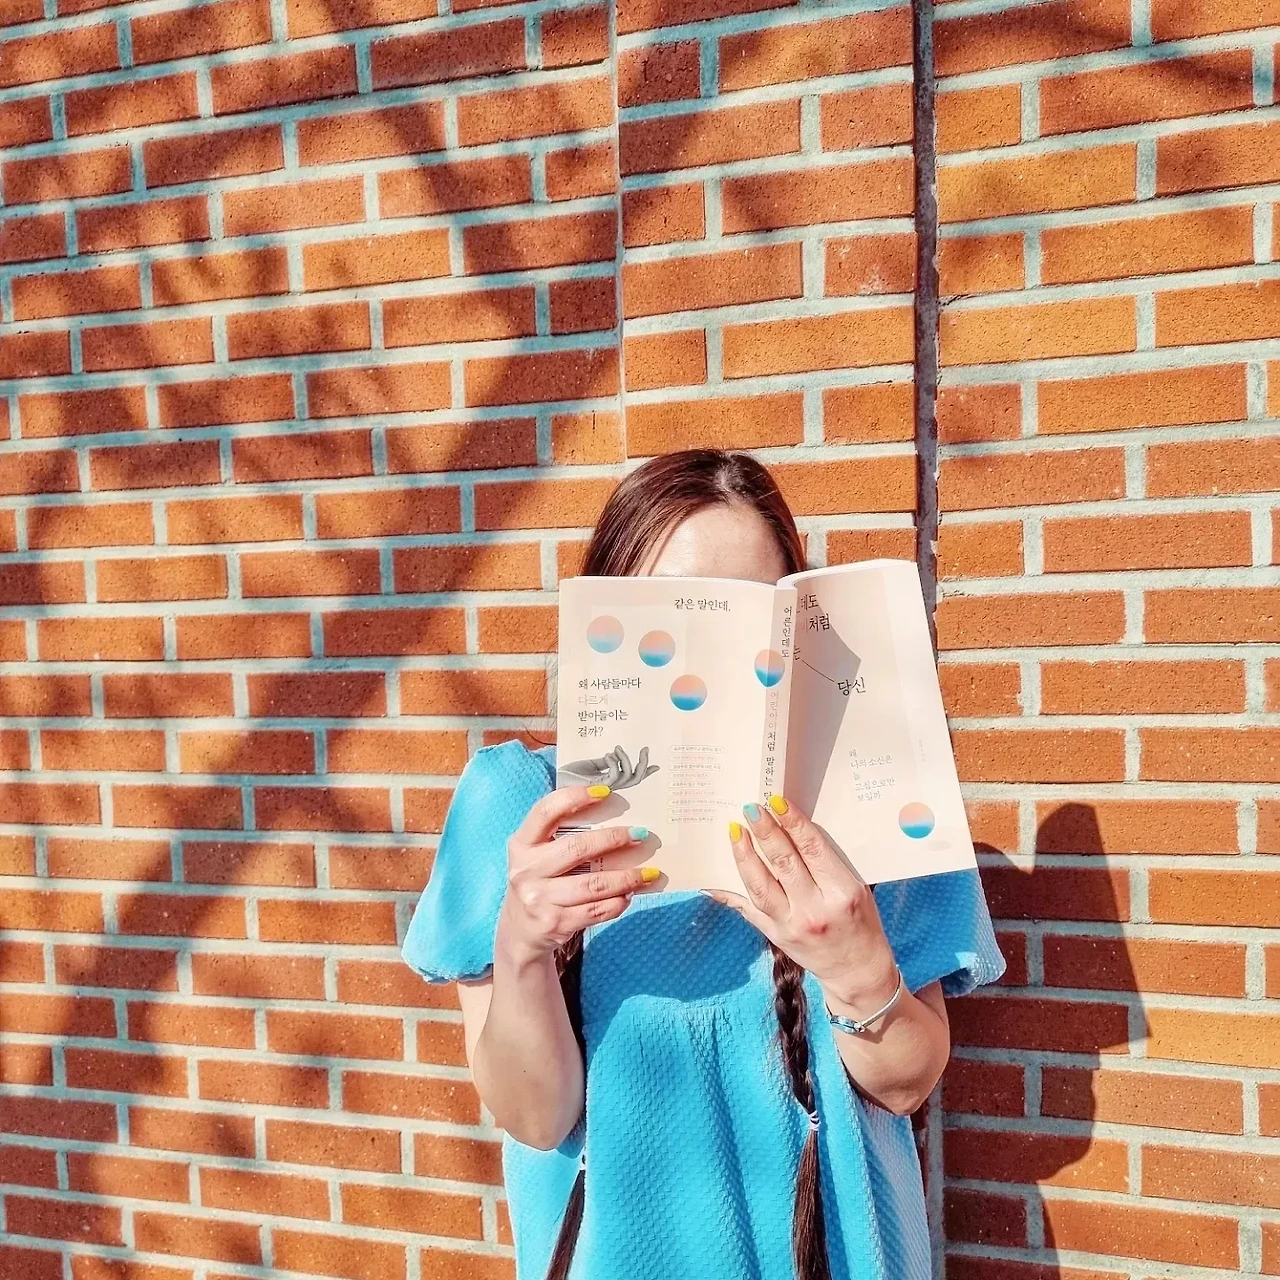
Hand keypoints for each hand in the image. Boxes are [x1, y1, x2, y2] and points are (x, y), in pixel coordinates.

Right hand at [495, 785, 656, 966]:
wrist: (520, 933)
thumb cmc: (538, 882)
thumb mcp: (536, 855)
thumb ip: (559, 835)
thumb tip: (610, 813)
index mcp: (521, 844)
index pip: (546, 811)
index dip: (575, 797)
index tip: (605, 792)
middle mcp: (527, 870)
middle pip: (577, 848)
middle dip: (614, 838)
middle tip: (640, 834)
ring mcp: (540, 899)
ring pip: (594, 884)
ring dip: (627, 877)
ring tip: (649, 871)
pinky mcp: (556, 923)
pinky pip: (597, 911)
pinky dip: (619, 902)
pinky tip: (630, 895)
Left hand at [557, 745, 658, 790]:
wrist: (548, 782)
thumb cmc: (565, 775)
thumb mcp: (589, 765)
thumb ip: (604, 763)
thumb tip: (616, 755)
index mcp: (608, 783)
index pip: (631, 779)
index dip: (645, 772)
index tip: (657, 765)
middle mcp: (608, 789)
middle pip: (634, 780)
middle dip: (643, 764)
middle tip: (645, 750)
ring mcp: (603, 789)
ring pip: (627, 777)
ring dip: (625, 760)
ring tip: (615, 750)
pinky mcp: (596, 788)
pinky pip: (614, 776)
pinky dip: (615, 762)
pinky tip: (608, 755)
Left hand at [705, 796, 900, 1015]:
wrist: (856, 971)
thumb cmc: (861, 922)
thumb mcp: (857, 888)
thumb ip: (828, 863)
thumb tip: (794, 829)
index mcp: (842, 893)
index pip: (813, 850)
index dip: (793, 824)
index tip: (777, 802)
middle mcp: (814, 910)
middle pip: (783, 863)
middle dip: (764, 832)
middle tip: (750, 808)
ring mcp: (791, 925)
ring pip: (760, 885)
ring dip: (744, 855)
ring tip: (734, 831)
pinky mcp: (775, 936)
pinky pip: (747, 910)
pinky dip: (728, 893)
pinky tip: (712, 878)